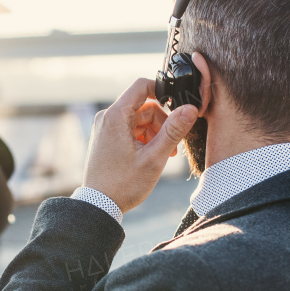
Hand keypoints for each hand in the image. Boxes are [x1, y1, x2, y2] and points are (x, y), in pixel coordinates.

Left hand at [82, 78, 198, 213]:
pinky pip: (130, 130)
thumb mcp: (154, 158)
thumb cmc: (123, 184)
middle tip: (172, 145)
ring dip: (155, 133)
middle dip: (162, 122)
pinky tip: (152, 156)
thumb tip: (190, 108)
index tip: (177, 106)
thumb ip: (173, 131)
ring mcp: (105, 129)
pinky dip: (144, 139)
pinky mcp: (106, 139)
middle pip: (143, 106)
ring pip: (138, 119)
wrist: (99, 205)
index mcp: (115, 116)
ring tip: (164, 154)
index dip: (162, 91)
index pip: (141, 86)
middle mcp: (107, 118)